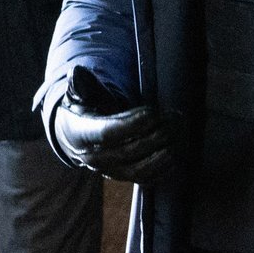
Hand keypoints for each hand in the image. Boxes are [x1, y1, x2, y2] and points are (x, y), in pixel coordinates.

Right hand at [50, 67, 173, 183]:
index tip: (153, 112)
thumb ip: (81, 84)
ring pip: (139, 169)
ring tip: (179, 134)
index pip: (107, 133)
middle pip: (129, 151)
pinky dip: (163, 169)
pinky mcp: (122, 177)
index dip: (132, 124)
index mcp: (80, 135)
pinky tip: (176, 153)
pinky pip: (145, 179)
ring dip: (163, 154)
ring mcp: (109, 171)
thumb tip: (77, 73)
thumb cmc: (81, 110)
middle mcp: (94, 158)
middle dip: (156, 135)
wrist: (74, 136)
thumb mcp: (76, 95)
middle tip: (174, 119)